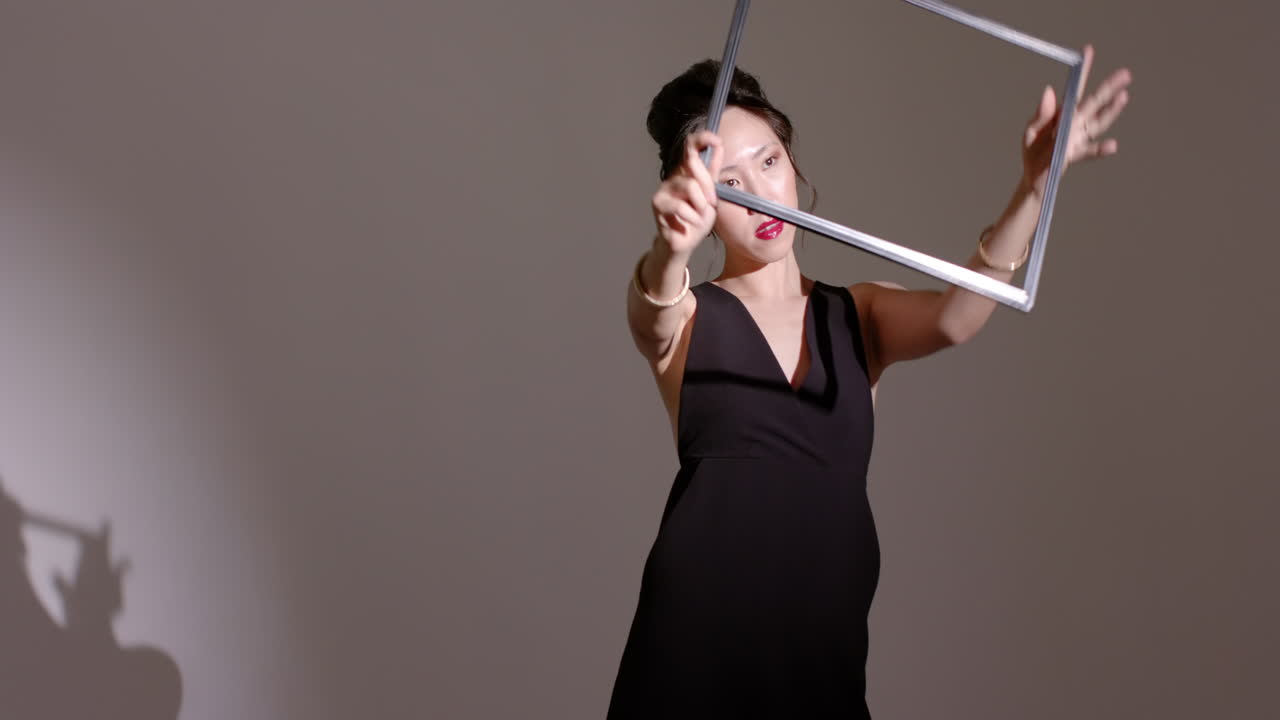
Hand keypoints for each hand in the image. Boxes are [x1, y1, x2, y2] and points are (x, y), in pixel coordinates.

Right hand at [651, 130, 723, 256]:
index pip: (690, 145)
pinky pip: (681, 206)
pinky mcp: (658, 203)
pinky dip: (692, 217)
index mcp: (688, 171)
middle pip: (693, 163)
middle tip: (712, 203)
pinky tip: (692, 223)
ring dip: (701, 204)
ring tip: (700, 215)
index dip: (702, 138)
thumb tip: (719, 145)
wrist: (685, 242)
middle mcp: (675, 175)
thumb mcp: (711, 194)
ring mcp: (664, 188)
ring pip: (690, 185)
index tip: (716, 140)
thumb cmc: (697, 218)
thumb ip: (713, 172)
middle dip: (708, 185)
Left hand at [1022, 45, 1131, 196]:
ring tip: (1123, 97)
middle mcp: (1075, 123)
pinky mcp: (1075, 155)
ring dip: (1111, 111)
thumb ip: (1041, 114)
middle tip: (1125, 74)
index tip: (1088, 51)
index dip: (1083, 70)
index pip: (1076, 88)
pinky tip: (1113, 145)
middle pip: (1095, 102)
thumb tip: (1048, 91)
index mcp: (1063, 113)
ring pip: (1098, 122)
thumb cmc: (1033, 152)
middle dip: (1109, 87)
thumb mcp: (1031, 130)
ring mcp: (1078, 139)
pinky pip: (1090, 151)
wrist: (1032, 178)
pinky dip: (1101, 149)